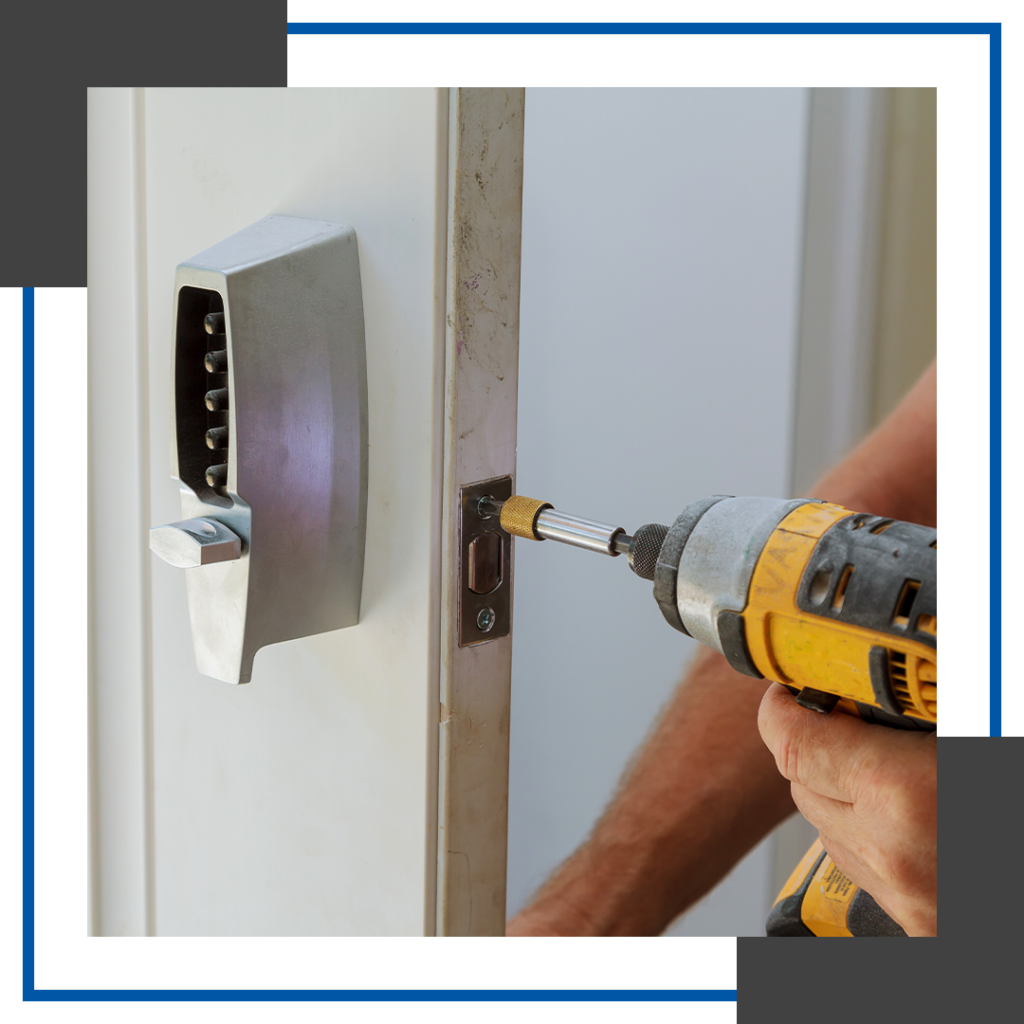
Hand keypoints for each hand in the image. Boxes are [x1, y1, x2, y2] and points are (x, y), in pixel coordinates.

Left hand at [758, 683, 936, 935]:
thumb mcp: (970, 732)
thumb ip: (905, 710)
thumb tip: (858, 676)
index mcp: (901, 794)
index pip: (791, 742)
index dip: (778, 709)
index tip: (784, 689)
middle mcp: (891, 853)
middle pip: (800, 786)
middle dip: (813, 748)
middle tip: (847, 719)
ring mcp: (904, 900)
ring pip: (827, 831)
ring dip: (841, 796)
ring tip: (887, 767)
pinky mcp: (917, 927)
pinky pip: (865, 871)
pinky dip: (871, 838)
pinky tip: (911, 816)